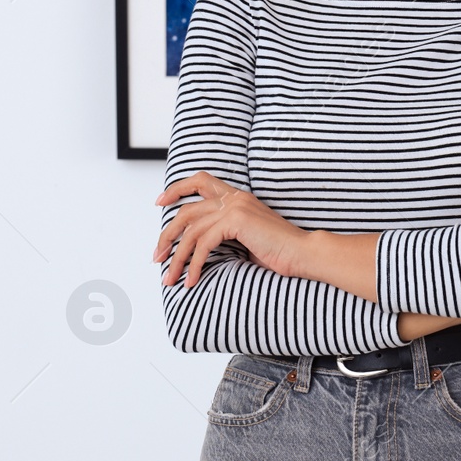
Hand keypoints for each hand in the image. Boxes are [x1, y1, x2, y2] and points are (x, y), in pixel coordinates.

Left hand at [154, 171, 309, 287]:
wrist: (303, 253)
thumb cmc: (279, 251)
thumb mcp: (246, 238)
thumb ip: (224, 233)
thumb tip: (196, 247)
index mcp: (237, 196)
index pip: (200, 180)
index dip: (177, 189)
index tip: (159, 202)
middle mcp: (234, 197)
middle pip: (186, 210)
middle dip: (167, 235)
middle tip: (157, 256)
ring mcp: (235, 207)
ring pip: (191, 231)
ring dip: (177, 257)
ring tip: (171, 278)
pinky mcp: (236, 220)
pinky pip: (204, 243)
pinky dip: (194, 264)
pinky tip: (192, 280)